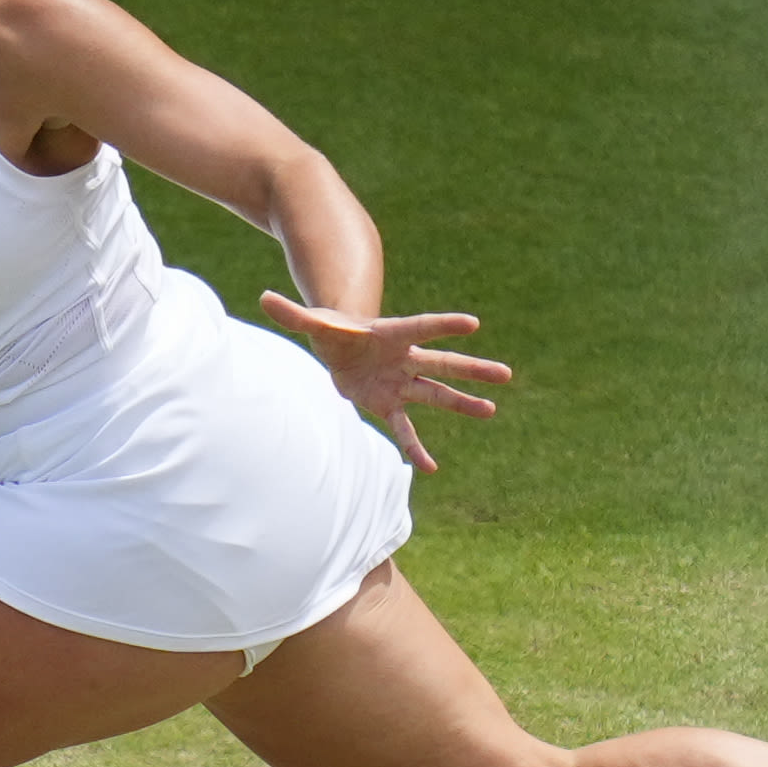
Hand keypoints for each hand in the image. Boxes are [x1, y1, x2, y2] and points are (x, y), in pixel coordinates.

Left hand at [258, 291, 509, 474]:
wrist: (340, 350)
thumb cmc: (332, 332)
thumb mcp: (313, 323)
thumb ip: (293, 314)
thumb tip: (263, 297)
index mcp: (392, 334)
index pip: (422, 327)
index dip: (444, 325)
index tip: (473, 324)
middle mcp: (404, 359)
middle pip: (441, 364)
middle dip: (471, 370)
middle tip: (504, 375)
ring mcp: (401, 383)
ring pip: (435, 395)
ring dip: (462, 404)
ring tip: (491, 410)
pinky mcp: (389, 404)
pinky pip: (405, 429)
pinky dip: (414, 449)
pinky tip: (429, 469)